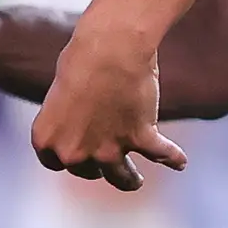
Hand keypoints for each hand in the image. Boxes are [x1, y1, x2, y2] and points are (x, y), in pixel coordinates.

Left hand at [32, 23, 184, 190]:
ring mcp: (108, 149)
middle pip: (88, 170)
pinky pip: (160, 154)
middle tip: (107, 154)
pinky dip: (173, 158)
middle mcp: (74, 152)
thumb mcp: (62, 90)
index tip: (79, 155)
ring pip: (122, 178)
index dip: (69, 158)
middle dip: (97, 163)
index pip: (55, 163)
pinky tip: (180, 162)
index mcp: (47, 139)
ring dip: (130, 180)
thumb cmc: (82, 58)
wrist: (111, 46)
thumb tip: (84, 122)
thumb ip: (69, 115)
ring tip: (137, 181)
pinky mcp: (138, 138)